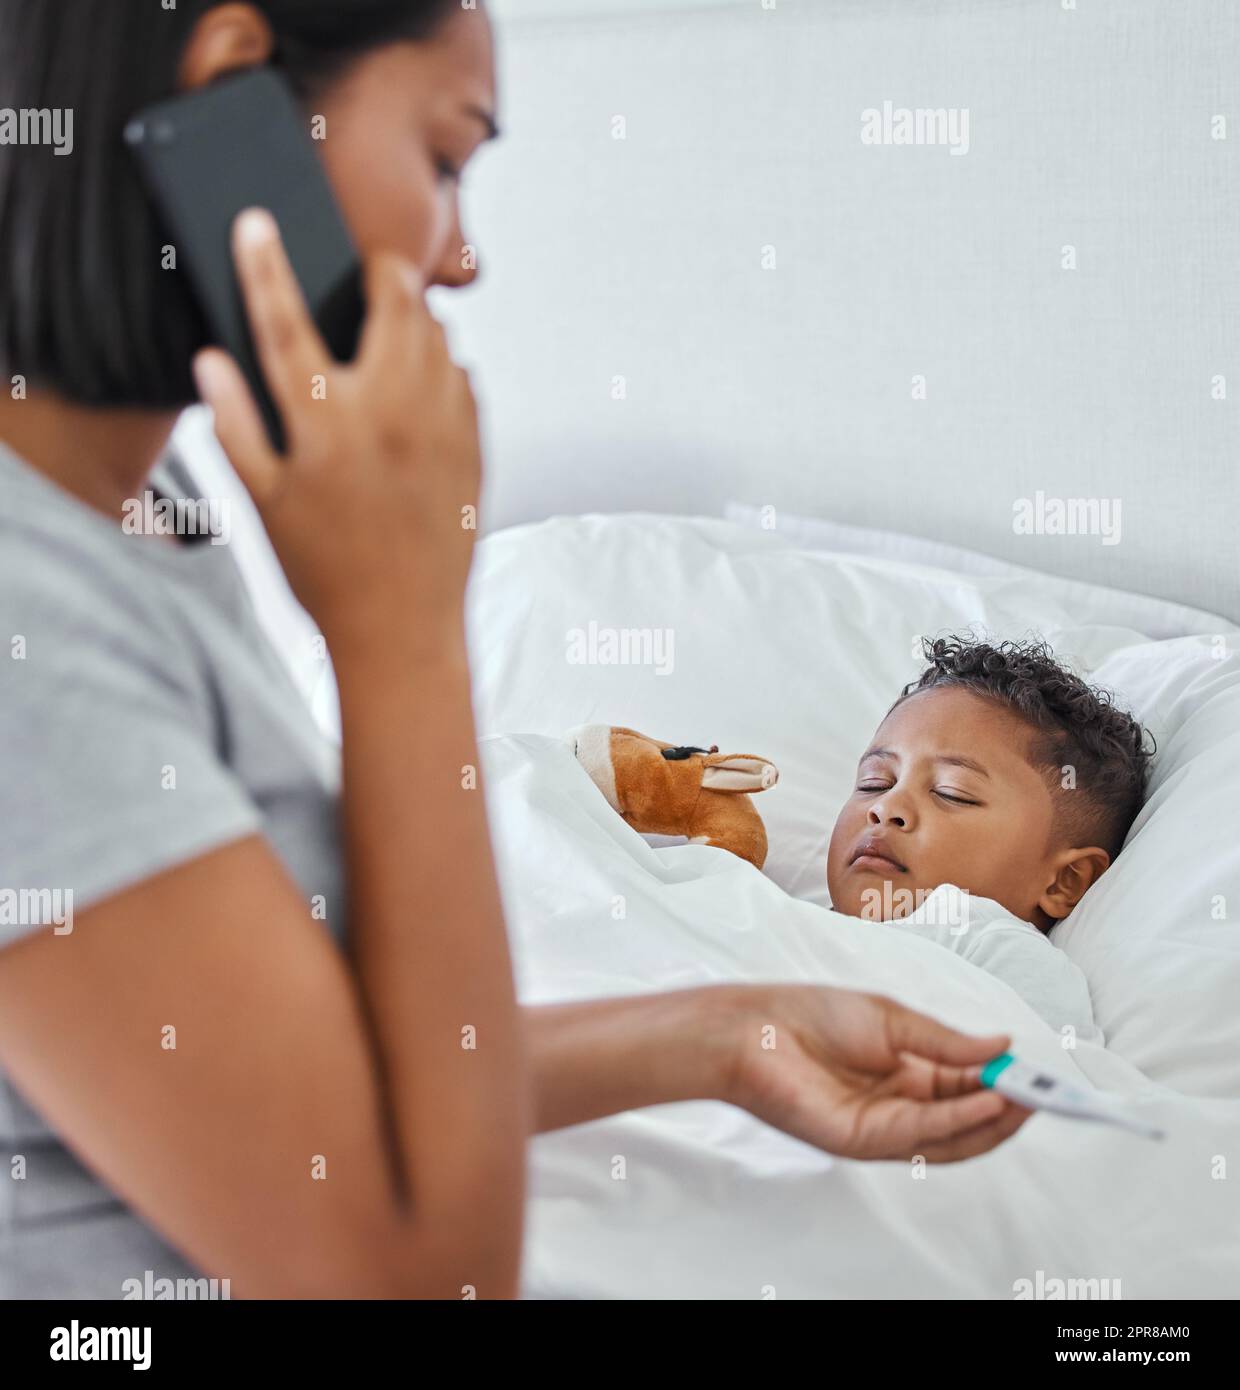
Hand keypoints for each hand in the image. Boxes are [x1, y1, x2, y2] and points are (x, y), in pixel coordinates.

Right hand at [193, 207, 480, 647]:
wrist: (403, 630)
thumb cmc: (324, 571)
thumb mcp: (265, 504)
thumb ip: (235, 426)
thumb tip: (212, 359)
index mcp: (326, 423)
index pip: (286, 322)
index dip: (265, 265)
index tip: (257, 221)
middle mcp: (391, 413)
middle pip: (394, 301)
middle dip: (379, 272)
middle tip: (363, 275)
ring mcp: (443, 428)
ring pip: (439, 335)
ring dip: (414, 319)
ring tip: (387, 335)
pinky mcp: (475, 448)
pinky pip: (465, 378)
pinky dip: (443, 367)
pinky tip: (420, 390)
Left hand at [721, 984, 1031, 1161]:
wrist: (758, 1030)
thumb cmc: (813, 1016)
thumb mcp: (892, 1020)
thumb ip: (946, 1042)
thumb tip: (1003, 1046)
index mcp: (908, 1070)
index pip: (968, 1083)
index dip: (1005, 1080)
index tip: (1039, 1074)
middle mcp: (901, 1103)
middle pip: (967, 1115)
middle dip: (1010, 1107)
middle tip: (1049, 1095)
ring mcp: (885, 1125)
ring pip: (952, 1136)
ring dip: (994, 1120)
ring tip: (1031, 1099)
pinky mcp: (865, 1140)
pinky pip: (922, 1134)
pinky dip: (960, 1121)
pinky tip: (990, 1101)